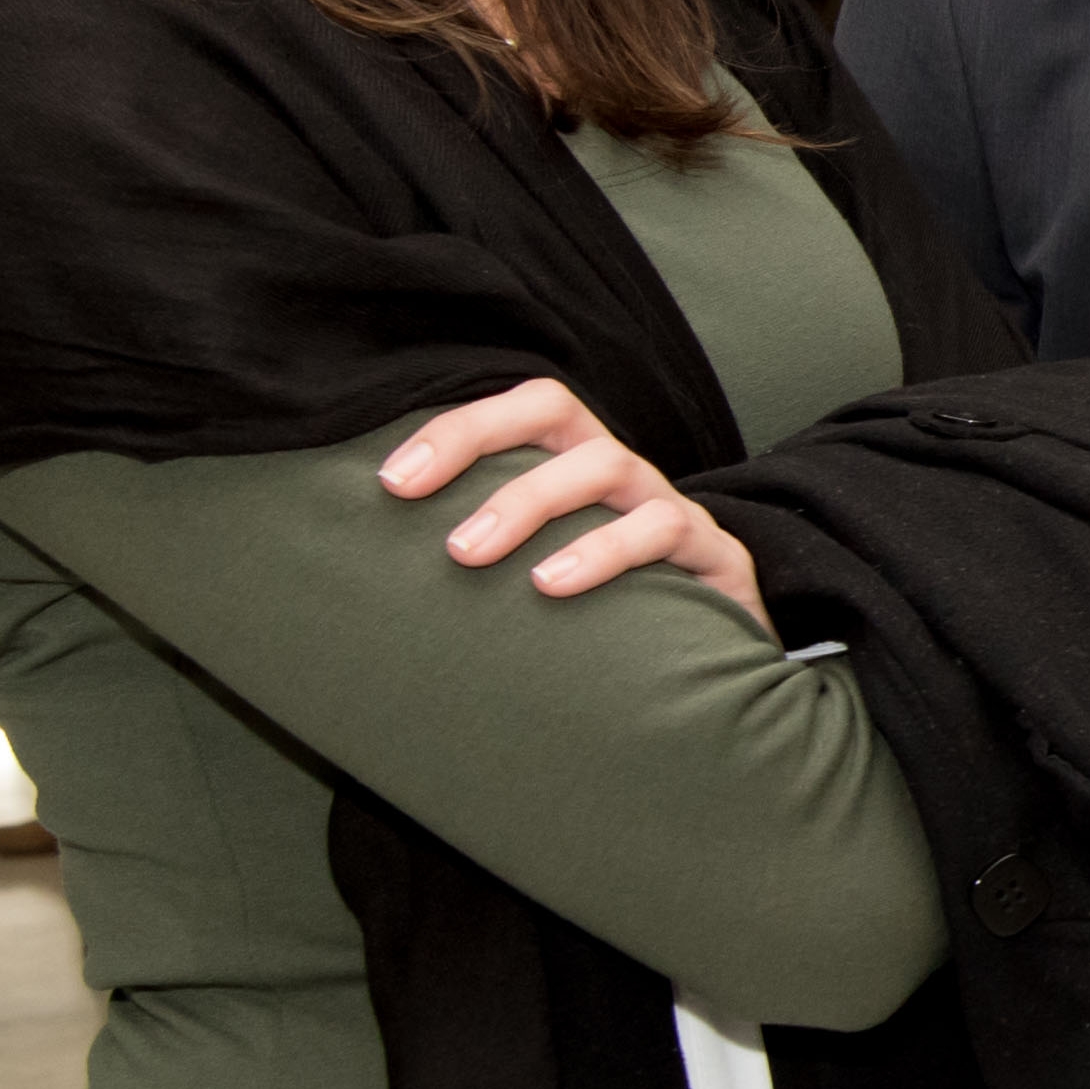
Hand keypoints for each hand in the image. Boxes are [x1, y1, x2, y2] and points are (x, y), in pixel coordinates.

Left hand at [380, 381, 769, 633]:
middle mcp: (619, 474)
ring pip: (606, 463)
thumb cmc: (607, 626)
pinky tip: (553, 584)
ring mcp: (668, 508)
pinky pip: (662, 527)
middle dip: (481, 444)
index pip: (516, 410)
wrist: (716, 678)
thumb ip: (482, 565)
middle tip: (418, 506)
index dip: (455, 430)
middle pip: (557, 411)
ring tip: (470, 555)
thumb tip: (374, 574)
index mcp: (572, 467)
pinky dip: (602, 551)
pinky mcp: (715, 553)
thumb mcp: (538, 581)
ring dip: (530, 501)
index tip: (391, 481)